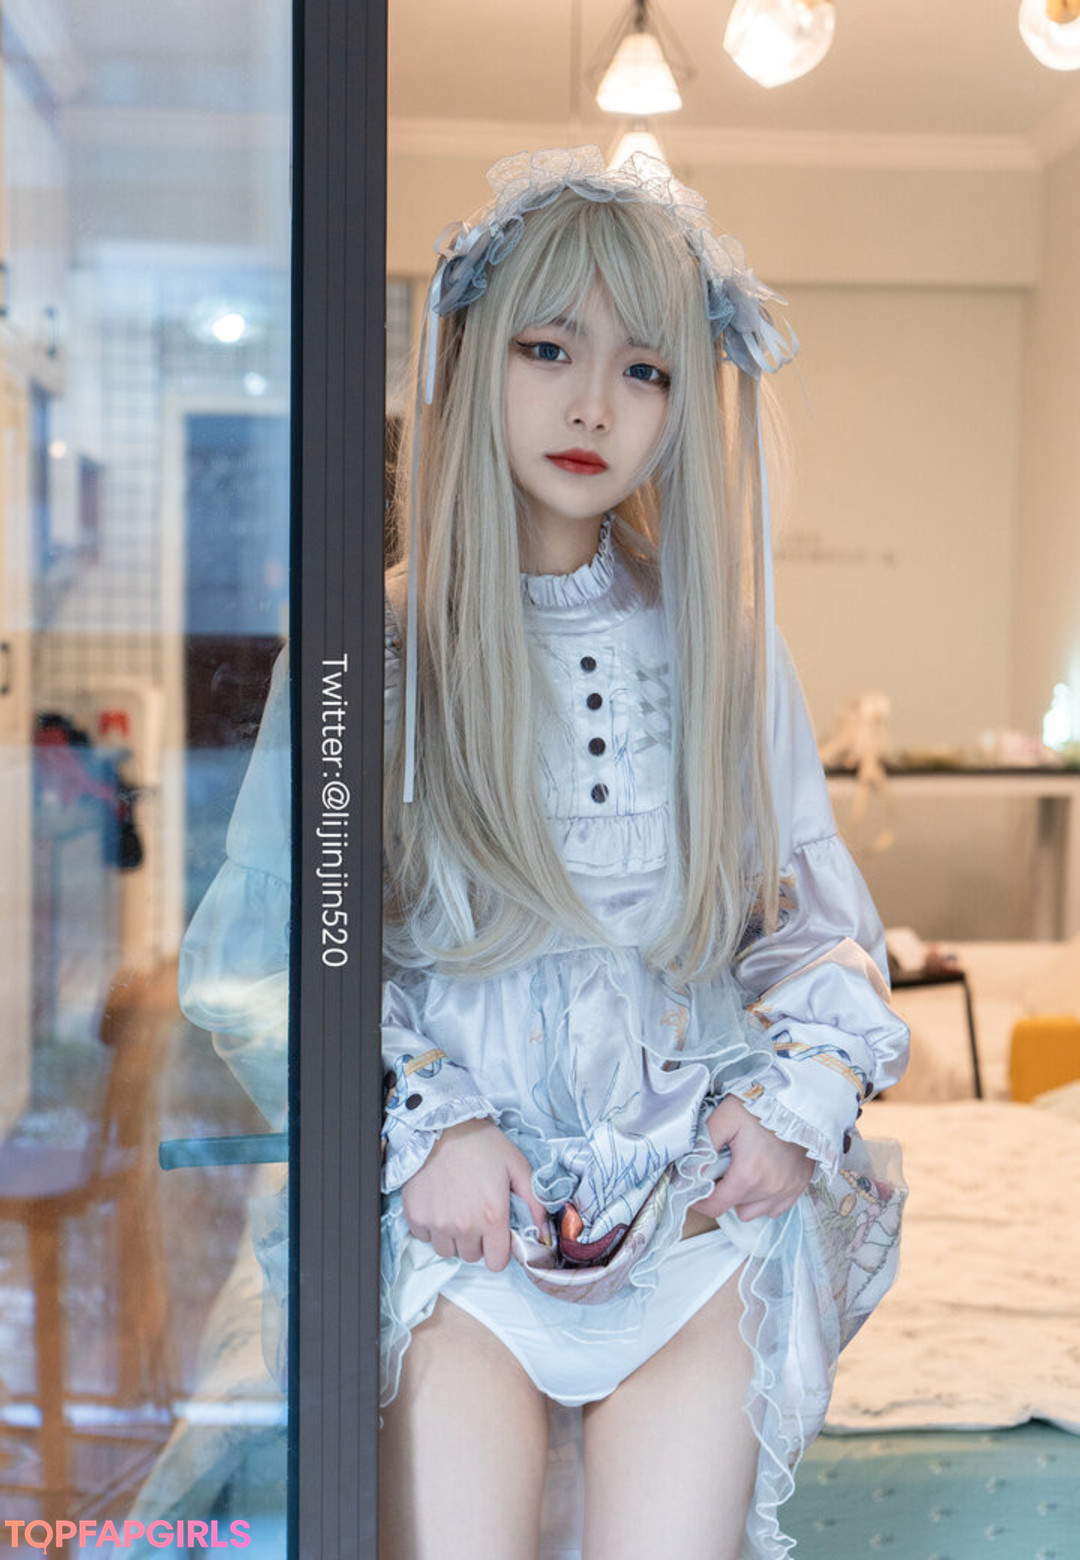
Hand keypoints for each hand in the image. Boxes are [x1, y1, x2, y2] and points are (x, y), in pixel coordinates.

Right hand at [400, 1118, 551, 1271]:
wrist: (441, 1124)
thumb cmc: (481, 1143)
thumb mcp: (516, 1165)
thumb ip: (534, 1201)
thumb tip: (544, 1231)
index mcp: (492, 1217)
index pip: (497, 1263)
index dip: (499, 1250)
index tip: (496, 1234)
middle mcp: (464, 1227)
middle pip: (472, 1256)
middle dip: (477, 1241)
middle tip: (476, 1213)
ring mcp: (437, 1223)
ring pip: (448, 1250)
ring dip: (454, 1237)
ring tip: (457, 1209)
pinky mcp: (415, 1216)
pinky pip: (425, 1238)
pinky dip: (432, 1228)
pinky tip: (439, 1205)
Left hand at [690, 1095, 813, 1221]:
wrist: (799, 1100)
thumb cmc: (762, 1106)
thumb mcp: (724, 1117)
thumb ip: (703, 1144)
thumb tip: (687, 1171)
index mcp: (748, 1175)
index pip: (715, 1207)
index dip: (699, 1200)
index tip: (694, 1187)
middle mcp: (770, 1189)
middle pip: (733, 1207)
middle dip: (721, 1191)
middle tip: (721, 1167)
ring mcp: (787, 1190)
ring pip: (754, 1211)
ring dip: (743, 1198)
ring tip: (742, 1171)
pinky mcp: (800, 1186)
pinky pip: (775, 1207)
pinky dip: (764, 1198)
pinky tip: (761, 1176)